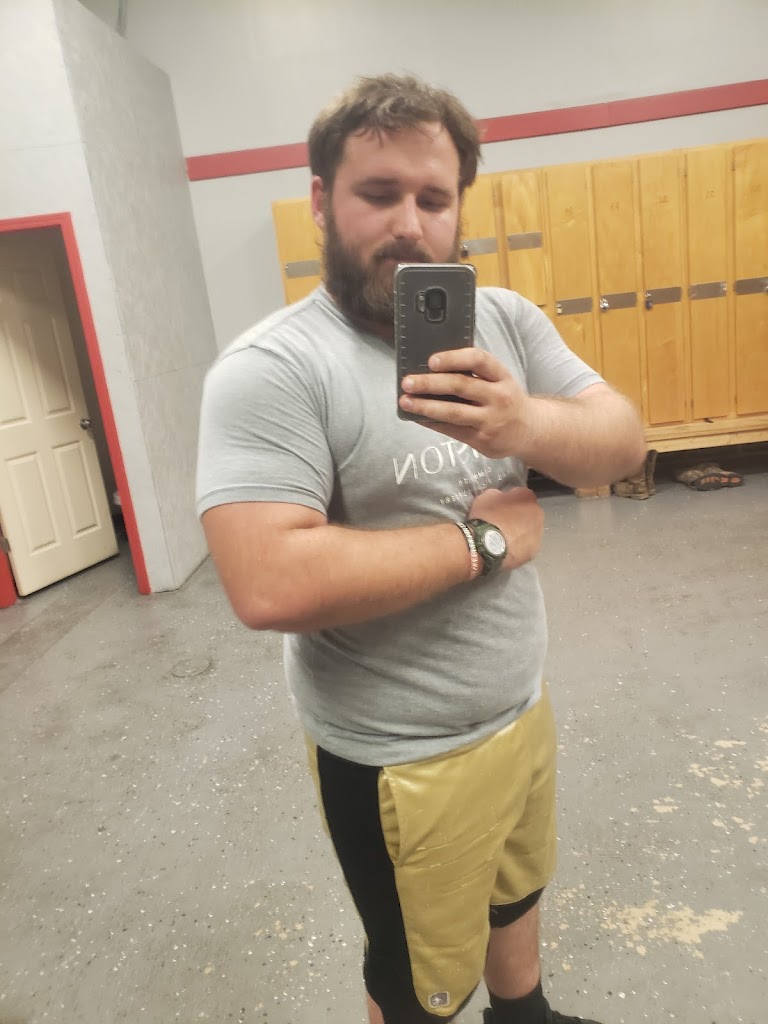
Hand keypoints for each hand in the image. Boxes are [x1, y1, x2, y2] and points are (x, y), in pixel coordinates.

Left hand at [399, 348, 535, 458]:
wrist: (530, 430)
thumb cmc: (505, 399)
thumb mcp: (499, 381)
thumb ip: (474, 375)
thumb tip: (431, 371)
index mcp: (502, 376)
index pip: (478, 360)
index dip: (453, 358)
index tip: (431, 361)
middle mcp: (499, 396)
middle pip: (460, 386)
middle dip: (430, 383)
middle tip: (407, 382)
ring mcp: (491, 420)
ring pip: (453, 412)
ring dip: (425, 406)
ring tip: (405, 402)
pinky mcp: (483, 439)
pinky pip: (452, 430)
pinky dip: (432, 423)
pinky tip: (418, 417)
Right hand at [468, 487, 543, 570]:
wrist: (486, 544)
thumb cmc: (486, 516)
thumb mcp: (487, 497)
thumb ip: (498, 496)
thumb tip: (500, 499)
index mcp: (527, 496)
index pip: (521, 495)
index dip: (510, 501)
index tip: (501, 506)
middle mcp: (538, 513)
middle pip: (529, 513)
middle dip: (518, 517)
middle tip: (503, 523)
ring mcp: (538, 534)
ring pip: (529, 531)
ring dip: (520, 533)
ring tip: (503, 538)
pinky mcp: (533, 551)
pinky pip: (525, 546)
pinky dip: (518, 547)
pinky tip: (506, 549)